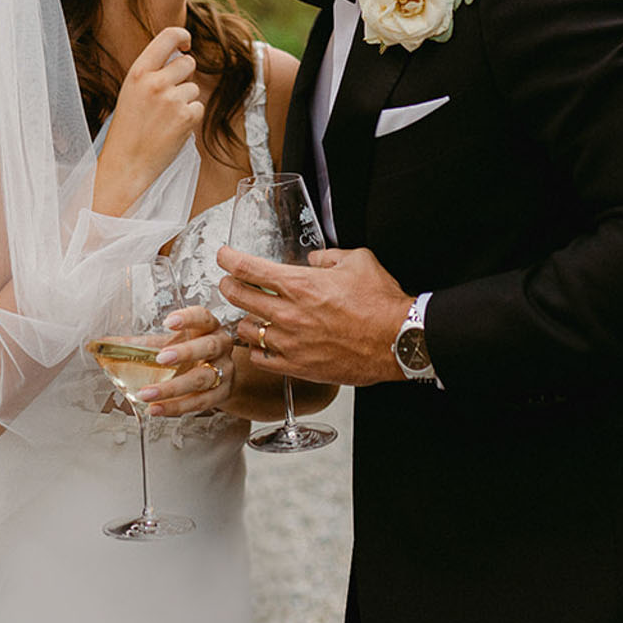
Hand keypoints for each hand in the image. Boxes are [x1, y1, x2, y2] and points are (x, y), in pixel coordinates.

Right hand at [93, 27, 201, 213]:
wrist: (126, 163)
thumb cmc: (127, 129)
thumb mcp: (131, 92)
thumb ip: (152, 73)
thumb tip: (180, 57)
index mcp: (138, 72)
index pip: (167, 37)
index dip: (182, 36)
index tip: (186, 44)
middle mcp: (155, 82)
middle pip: (188, 63)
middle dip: (184, 76)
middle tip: (169, 96)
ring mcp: (172, 100)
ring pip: (193, 89)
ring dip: (185, 101)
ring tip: (164, 119)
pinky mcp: (186, 118)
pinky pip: (198, 108)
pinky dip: (189, 119)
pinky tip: (171, 129)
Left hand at [135, 306, 237, 416]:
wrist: (220, 374)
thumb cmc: (192, 352)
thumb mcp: (170, 342)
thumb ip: (140, 343)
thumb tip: (101, 344)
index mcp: (208, 327)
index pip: (202, 317)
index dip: (188, 318)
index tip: (169, 321)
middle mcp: (220, 346)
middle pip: (208, 347)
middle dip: (184, 353)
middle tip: (160, 358)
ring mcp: (224, 371)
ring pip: (202, 379)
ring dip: (173, 388)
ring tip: (147, 394)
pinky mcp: (221, 394)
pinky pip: (199, 402)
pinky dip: (176, 407)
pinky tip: (157, 408)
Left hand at [220, 246, 409, 387]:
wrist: (397, 341)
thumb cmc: (381, 304)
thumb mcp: (358, 261)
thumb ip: (329, 257)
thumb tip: (315, 259)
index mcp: (300, 284)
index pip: (248, 268)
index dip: (229, 259)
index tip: (224, 256)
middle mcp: (289, 313)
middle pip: (238, 297)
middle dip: (228, 286)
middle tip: (229, 282)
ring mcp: (291, 343)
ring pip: (247, 330)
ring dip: (245, 319)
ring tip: (250, 315)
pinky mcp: (297, 366)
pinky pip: (262, 359)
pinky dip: (258, 349)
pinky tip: (263, 344)